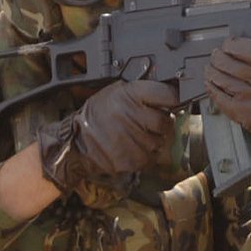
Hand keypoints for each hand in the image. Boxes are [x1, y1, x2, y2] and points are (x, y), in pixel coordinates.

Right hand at [36, 79, 178, 203]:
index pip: (168, 94)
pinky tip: (131, 147)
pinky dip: (145, 154)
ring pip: (160, 142)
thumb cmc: (98, 114)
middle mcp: (133, 115)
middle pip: (166, 122)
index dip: (173, 98)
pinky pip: (151, 158)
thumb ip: (141, 91)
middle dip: (161, 123)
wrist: (77, 141)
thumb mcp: (115, 92)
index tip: (173, 100)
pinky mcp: (132, 159)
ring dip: (153, 140)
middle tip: (148, 122)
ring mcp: (133, 139)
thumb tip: (168, 90)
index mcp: (130, 94)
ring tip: (135, 135)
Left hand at [207, 36, 250, 162]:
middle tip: (216, 55)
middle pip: (232, 64)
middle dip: (218, 57)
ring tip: (210, 67)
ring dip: (212, 71)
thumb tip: (239, 41)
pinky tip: (210, 83)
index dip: (234, 45)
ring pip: (223, 79)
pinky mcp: (244, 113)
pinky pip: (220, 97)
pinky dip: (212, 88)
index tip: (228, 44)